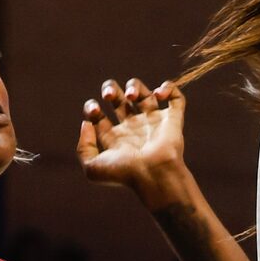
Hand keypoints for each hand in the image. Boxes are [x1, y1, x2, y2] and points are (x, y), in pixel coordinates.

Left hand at [78, 79, 187, 200]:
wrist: (153, 174)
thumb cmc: (125, 174)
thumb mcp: (93, 168)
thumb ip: (83, 147)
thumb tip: (87, 124)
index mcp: (115, 138)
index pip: (99, 116)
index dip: (91, 108)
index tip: (95, 111)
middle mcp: (133, 128)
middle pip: (119, 99)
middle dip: (110, 89)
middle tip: (109, 95)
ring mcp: (154, 122)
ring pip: (145, 93)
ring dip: (134, 86)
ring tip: (131, 95)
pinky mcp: (173, 119)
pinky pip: (176, 98)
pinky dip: (169, 88)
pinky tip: (158, 94)